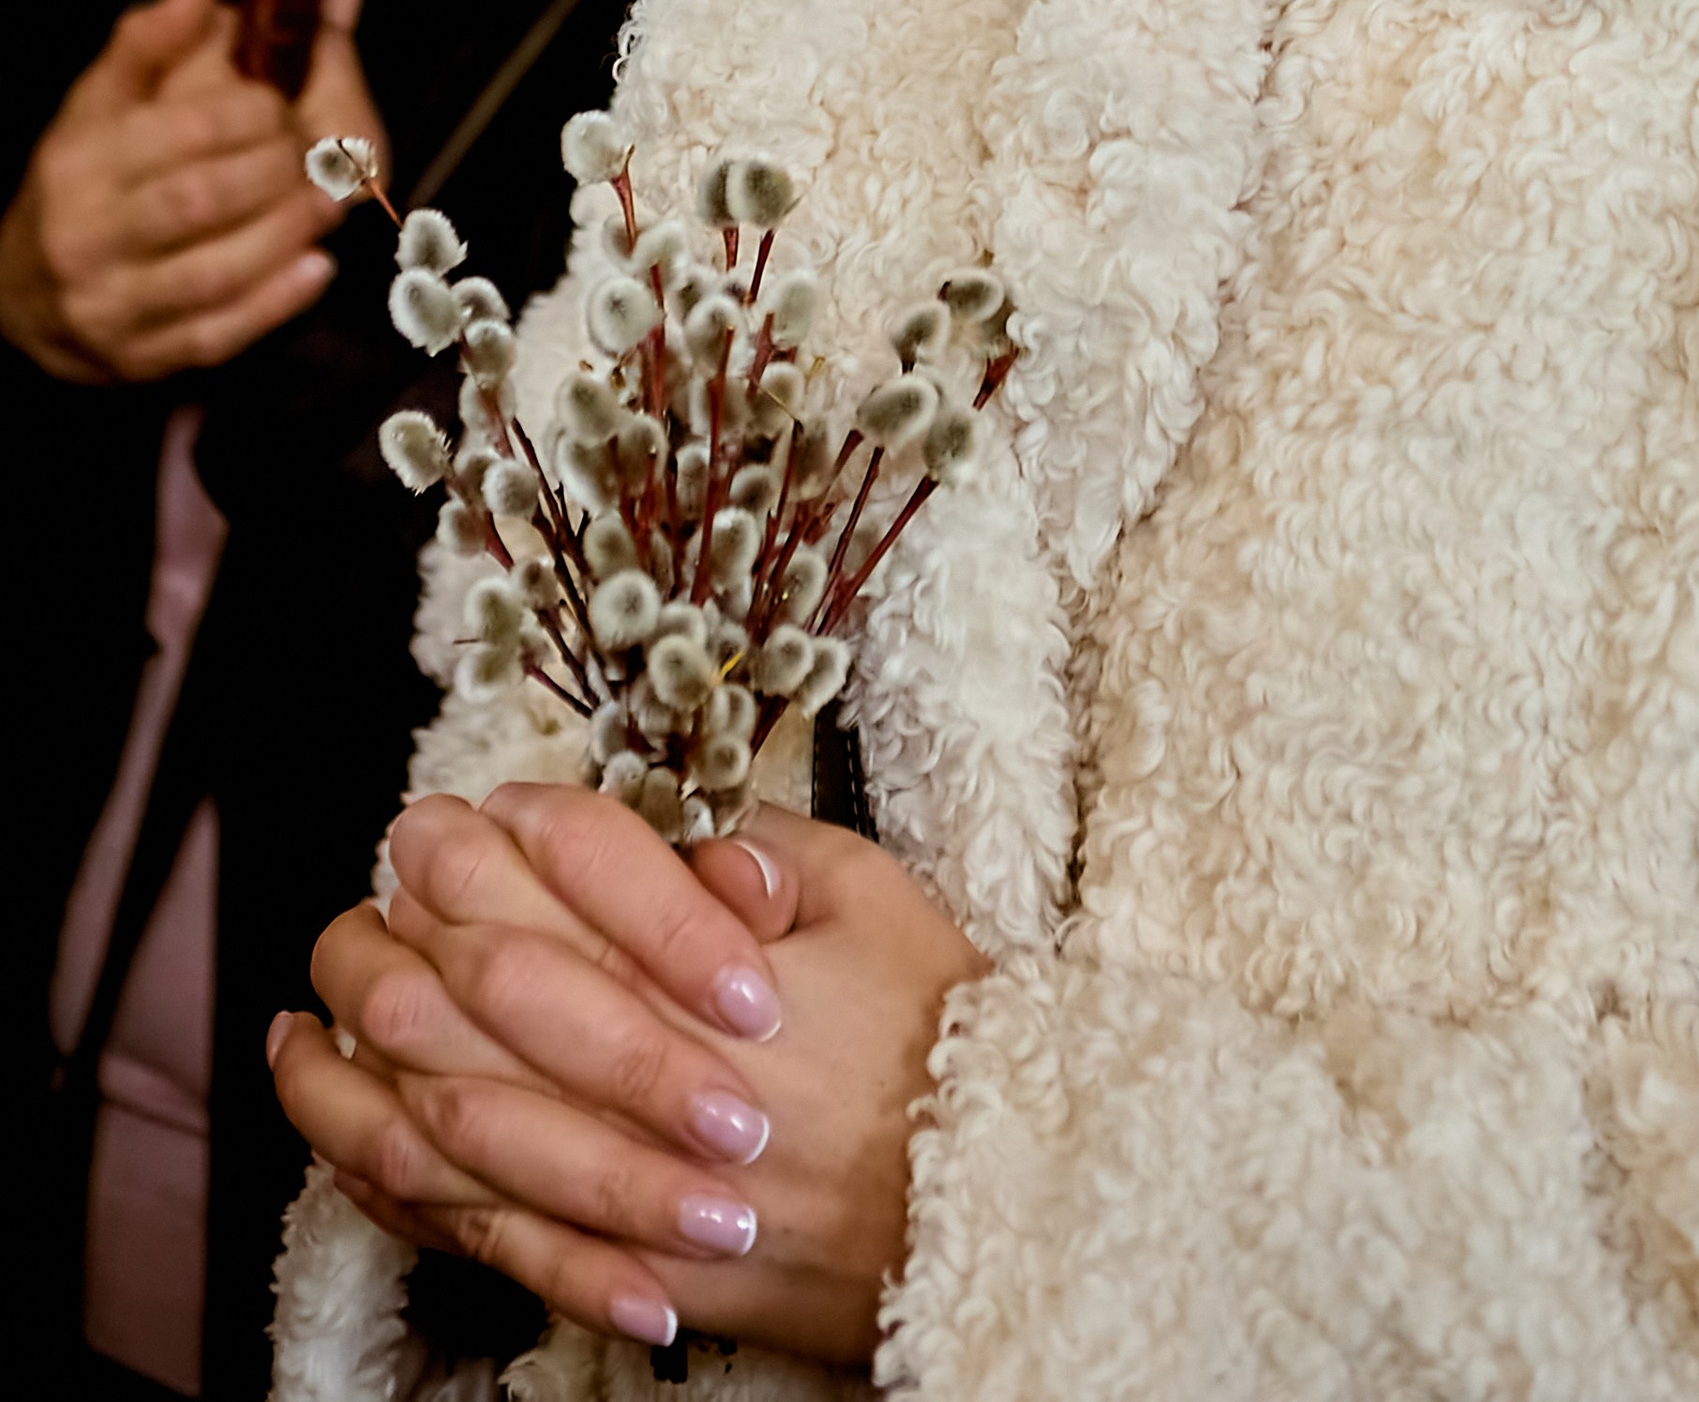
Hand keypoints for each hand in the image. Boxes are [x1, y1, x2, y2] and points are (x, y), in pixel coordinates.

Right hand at [0, 0, 343, 380]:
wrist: (14, 291)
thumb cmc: (81, 181)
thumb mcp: (97, 104)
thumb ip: (146, 44)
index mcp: (81, 164)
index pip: (180, 133)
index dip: (250, 114)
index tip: (283, 104)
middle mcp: (88, 238)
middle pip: (200, 202)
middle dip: (276, 173)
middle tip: (320, 155)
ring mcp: (112, 307)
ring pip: (212, 275)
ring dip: (286, 236)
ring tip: (332, 203)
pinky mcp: (139, 359)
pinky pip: (215, 336)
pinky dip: (274, 305)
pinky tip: (317, 268)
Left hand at [270, 787, 985, 1361]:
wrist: (997, 1202)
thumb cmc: (942, 1035)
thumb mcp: (877, 894)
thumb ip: (770, 851)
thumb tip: (685, 845)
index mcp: (711, 968)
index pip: (554, 888)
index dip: (476, 849)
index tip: (429, 825)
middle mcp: (658, 1071)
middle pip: (478, 995)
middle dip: (393, 944)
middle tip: (347, 913)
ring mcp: (637, 1182)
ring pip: (455, 1120)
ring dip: (361, 1070)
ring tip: (304, 1025)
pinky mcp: (634, 1270)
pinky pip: (488, 1236)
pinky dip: (405, 1192)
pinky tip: (356, 1148)